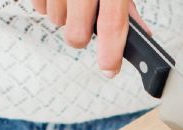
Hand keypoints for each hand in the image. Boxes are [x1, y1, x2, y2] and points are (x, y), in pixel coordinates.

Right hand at [32, 0, 147, 77]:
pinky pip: (40, 8)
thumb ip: (126, 7)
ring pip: (56, 21)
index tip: (110, 70)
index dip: (111, 52)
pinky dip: (49, 4)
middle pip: (77, 34)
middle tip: (86, 21)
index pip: (111, 24)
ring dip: (66, 16)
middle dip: (81, 36)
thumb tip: (142, 35)